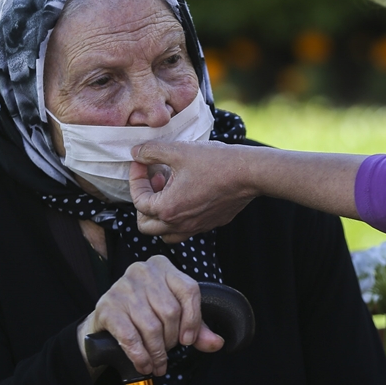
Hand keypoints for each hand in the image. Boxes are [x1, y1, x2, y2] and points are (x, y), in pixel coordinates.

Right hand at [78, 255, 222, 376]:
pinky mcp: (107, 306)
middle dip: (172, 340)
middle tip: (168, 353)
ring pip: (151, 326)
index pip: (188, 289)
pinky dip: (140, 356)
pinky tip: (144, 365)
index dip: (193, 319)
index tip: (189, 340)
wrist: (107, 320)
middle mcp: (142, 271)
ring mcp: (122, 287)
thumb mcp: (174, 316)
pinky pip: (130, 337)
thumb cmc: (145, 313)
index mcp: (163, 267)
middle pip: (170, 311)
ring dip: (157, 353)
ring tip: (158, 364)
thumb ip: (197, 328)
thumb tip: (217, 343)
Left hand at [129, 141, 255, 235]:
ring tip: (169, 190)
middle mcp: (180, 224)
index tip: (142, 163)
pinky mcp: (210, 224)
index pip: (138, 201)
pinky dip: (179, 216)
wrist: (249, 173)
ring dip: (160, 214)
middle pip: (146, 226)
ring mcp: (196, 227)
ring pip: (166, 233)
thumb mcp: (178, 151)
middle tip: (154, 180)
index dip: (136, 179)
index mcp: (168, 209)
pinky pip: (186, 228)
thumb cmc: (215, 162)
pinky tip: (188, 192)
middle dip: (144, 202)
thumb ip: (151, 151)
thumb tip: (136, 153)